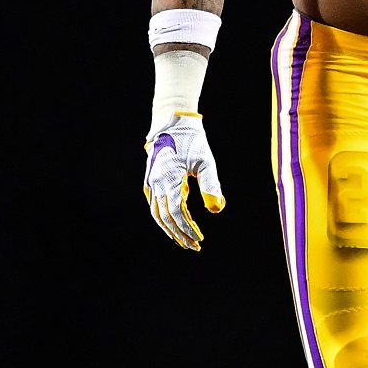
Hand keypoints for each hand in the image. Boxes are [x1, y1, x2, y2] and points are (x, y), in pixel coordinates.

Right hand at [143, 114, 225, 250]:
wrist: (172, 121)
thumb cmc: (192, 140)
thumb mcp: (206, 162)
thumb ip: (211, 186)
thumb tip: (216, 210)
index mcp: (169, 179)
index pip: (178, 213)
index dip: (188, 228)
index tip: (200, 238)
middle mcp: (156, 183)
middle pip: (165, 218)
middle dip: (179, 234)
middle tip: (194, 246)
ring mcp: (151, 181)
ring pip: (156, 213)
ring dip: (169, 229)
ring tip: (182, 239)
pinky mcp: (150, 179)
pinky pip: (153, 204)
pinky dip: (162, 216)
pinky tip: (172, 222)